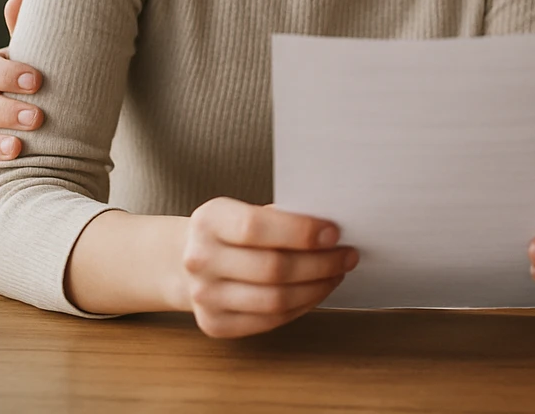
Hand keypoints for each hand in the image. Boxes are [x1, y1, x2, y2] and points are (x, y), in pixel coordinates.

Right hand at [176, 198, 358, 337]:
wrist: (187, 260)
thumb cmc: (232, 231)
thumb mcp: (245, 210)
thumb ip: (282, 218)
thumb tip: (332, 232)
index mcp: (209, 220)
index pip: (256, 227)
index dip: (300, 232)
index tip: (334, 233)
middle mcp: (200, 259)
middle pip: (273, 268)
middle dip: (320, 263)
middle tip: (348, 256)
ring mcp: (204, 296)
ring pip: (275, 299)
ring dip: (316, 288)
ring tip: (336, 274)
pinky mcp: (214, 323)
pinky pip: (269, 320)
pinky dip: (301, 307)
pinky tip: (316, 291)